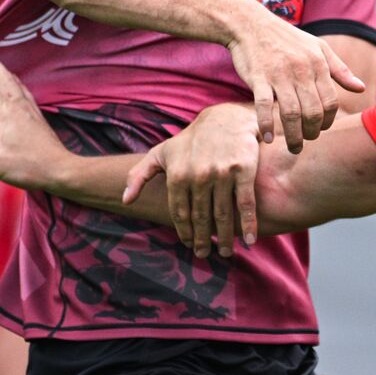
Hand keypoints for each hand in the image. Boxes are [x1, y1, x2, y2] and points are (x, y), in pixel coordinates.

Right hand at [0, 45, 68, 192]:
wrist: (62, 170)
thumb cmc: (31, 167)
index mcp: (8, 112)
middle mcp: (21, 107)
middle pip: (3, 77)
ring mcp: (32, 112)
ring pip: (15, 83)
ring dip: (3, 71)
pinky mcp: (38, 120)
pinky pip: (24, 94)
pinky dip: (15, 85)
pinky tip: (16, 91)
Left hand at [124, 104, 259, 257]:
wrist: (226, 119)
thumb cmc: (191, 140)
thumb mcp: (161, 152)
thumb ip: (139, 175)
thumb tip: (125, 201)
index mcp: (177, 175)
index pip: (179, 213)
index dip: (184, 232)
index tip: (188, 244)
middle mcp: (198, 176)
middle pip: (200, 218)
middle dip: (202, 240)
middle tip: (204, 255)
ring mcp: (222, 174)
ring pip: (222, 215)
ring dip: (224, 238)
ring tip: (224, 252)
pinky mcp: (244, 170)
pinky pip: (245, 203)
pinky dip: (248, 223)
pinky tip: (250, 240)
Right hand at [227, 4, 363, 153]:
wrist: (252, 25)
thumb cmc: (288, 39)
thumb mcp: (319, 49)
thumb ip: (340, 70)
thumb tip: (360, 89)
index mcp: (319, 65)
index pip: (331, 102)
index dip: (328, 121)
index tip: (320, 128)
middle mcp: (302, 71)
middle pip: (313, 111)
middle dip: (312, 132)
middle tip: (307, 140)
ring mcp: (279, 75)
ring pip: (291, 113)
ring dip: (293, 135)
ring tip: (294, 147)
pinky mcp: (258, 78)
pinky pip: (264, 106)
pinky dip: (266, 124)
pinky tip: (266, 138)